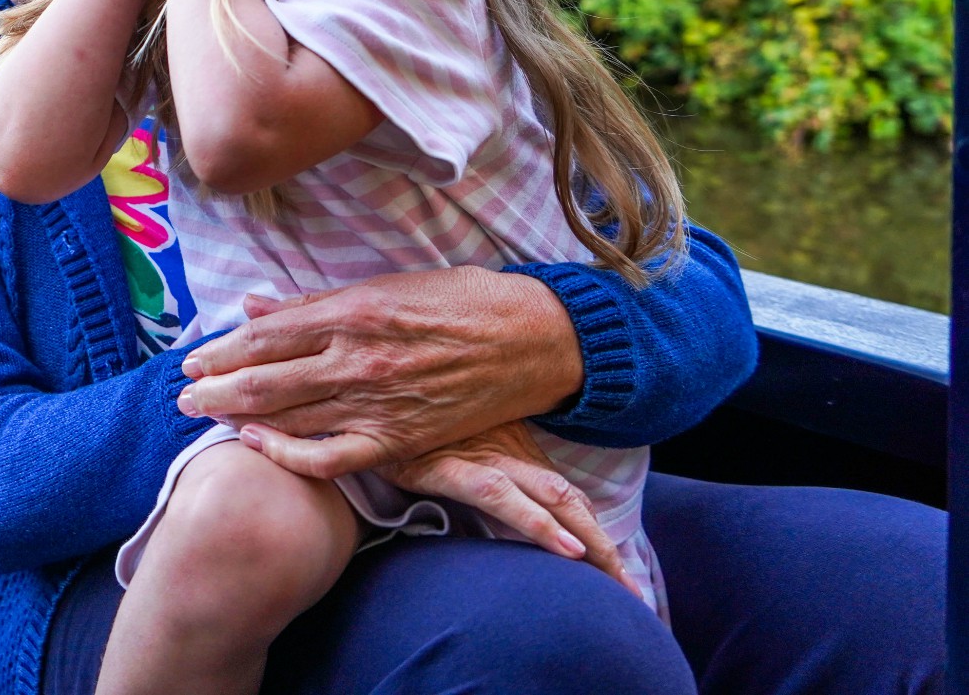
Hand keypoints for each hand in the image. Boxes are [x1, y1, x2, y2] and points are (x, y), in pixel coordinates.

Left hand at [176, 268, 583, 474]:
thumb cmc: (461, 300)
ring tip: (206, 419)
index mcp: (353, 310)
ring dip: (240, 419)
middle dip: (216, 389)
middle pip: (266, 380)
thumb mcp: (387, 285)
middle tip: (182, 397)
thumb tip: (257, 306)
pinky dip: (291, 455)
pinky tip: (261, 447)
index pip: (267, 336)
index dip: (223, 351)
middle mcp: (358, 357)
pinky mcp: (401, 439)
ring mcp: (378, 401)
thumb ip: (316, 303)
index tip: (193, 360)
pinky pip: (333, 457)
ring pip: (290, 417)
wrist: (534, 339)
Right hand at [353, 421, 634, 592]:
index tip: (617, 567)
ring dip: (589, 540)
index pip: (564, 491)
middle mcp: (505, 448)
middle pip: (570, 498)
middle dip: (606, 548)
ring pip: (553, 497)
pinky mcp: (449, 467)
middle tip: (634, 592)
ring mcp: (481, 456)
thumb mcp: (442, 434)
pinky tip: (564, 548)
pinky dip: (537, 521)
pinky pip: (502, 495)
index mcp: (509, 442)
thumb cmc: (397, 420)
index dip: (593, 529)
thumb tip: (498, 491)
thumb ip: (473, 456)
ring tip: (614, 578)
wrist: (357, 400)